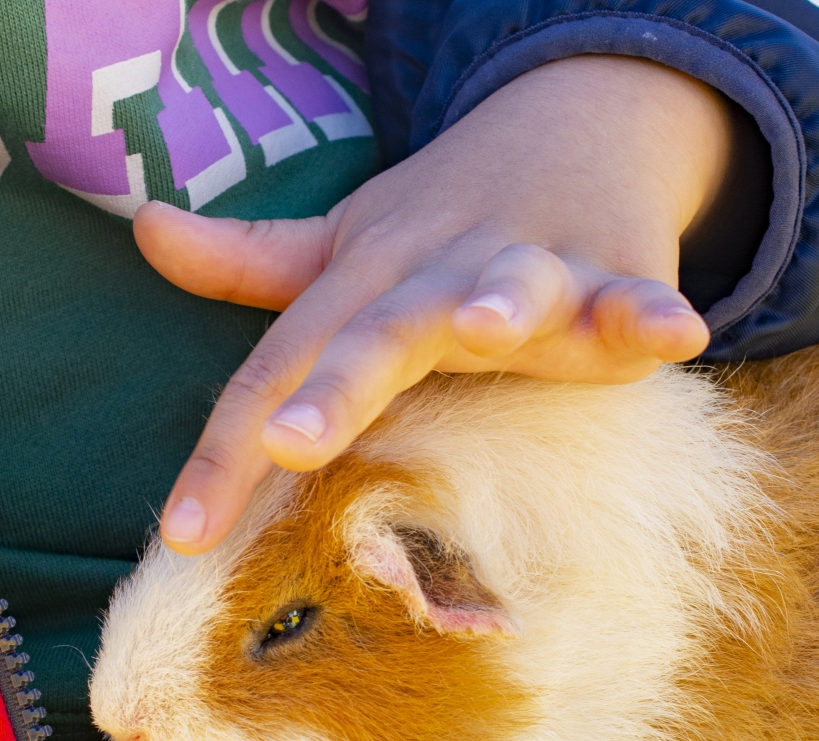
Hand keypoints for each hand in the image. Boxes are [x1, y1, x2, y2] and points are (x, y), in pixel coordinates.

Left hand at [138, 53, 736, 553]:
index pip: (277, 370)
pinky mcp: (614, 271)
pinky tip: (674, 332)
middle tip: (289, 445)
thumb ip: (251, 262)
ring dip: (500, 301)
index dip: (227, 451)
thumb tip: (143, 230)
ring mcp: (527, 266)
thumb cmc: (442, 221)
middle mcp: (434, 274)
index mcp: (361, 281)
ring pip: (510, 285)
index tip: (184, 538)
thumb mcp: (347, 244)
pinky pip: (636, 294)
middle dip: (336, 389)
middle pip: (377, 334)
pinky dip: (652, 307)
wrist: (575, 123)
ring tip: (485, 327)